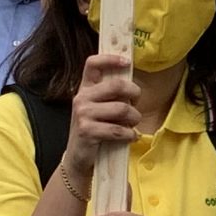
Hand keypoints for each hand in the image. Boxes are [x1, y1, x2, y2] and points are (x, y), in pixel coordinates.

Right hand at [63, 54, 139, 179]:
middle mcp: (81, 98)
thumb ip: (112, 94)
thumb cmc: (96, 128)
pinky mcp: (87, 131)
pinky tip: (130, 137)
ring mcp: (83, 114)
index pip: (92, 64)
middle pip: (116, 85)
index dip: (110, 59)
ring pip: (122, 108)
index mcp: (85, 88)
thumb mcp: (100, 107)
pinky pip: (118, 129)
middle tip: (136, 103)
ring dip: (134, 118)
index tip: (127, 62)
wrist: (79, 156)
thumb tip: (133, 84)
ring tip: (132, 124)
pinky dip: (129, 134)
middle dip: (134, 93)